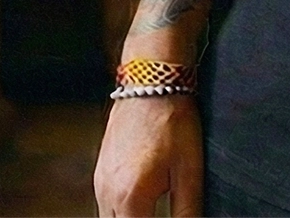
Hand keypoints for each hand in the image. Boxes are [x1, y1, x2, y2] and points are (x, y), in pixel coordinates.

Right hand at [94, 94, 202, 217]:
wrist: (152, 84)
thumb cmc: (172, 122)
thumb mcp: (189, 170)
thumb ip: (187, 209)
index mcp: (130, 196)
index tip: (166, 215)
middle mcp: (108, 191)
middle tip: (159, 211)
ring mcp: (100, 181)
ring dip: (129, 217)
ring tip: (152, 208)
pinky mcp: (99, 170)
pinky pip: (104, 203)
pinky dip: (121, 209)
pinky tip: (140, 201)